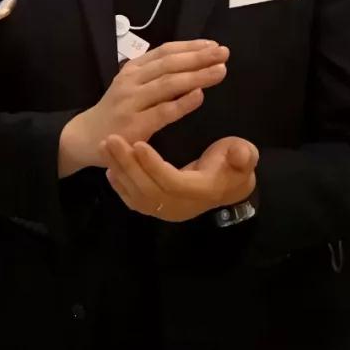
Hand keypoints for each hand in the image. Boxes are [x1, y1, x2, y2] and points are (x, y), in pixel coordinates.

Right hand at [58, 40, 229, 175]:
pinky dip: (183, 103)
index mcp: (132, 70)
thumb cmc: (115, 112)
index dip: (190, 46)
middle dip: (198, 57)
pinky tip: (200, 95)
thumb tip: (191, 63)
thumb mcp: (130, 86)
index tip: (213, 45)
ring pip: (168, 84)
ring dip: (197, 75)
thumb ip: (155, 76)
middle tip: (224, 53)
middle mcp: (130, 82)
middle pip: (169, 64)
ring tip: (220, 71)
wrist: (84, 138)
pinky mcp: (134, 126)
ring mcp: (131, 103)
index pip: (164, 52)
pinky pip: (163, 112)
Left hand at [102, 135, 257, 222]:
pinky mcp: (158, 207)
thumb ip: (244, 156)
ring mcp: (167, 210)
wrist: (229, 188)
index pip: (171, 182)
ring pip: (136, 194)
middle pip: (147, 189)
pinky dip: (120, 184)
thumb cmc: (235, 167)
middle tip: (110, 139)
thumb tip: (241, 154)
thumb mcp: (245, 157)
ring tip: (104, 145)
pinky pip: (134, 200)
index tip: (138, 143)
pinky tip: (109, 167)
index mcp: (199, 191)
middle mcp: (180, 206)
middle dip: (127, 164)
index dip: (153, 165)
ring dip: (118, 169)